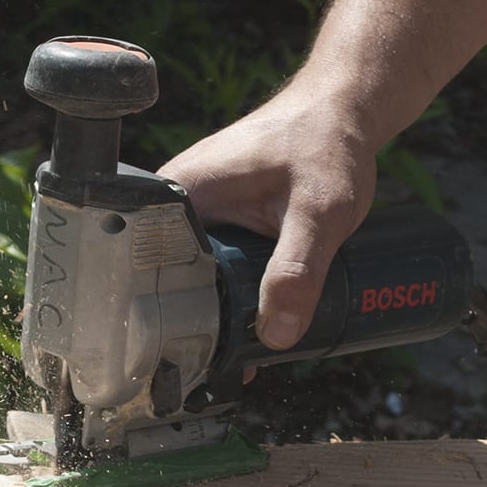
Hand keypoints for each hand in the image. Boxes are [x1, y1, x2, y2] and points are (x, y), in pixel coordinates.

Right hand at [158, 86, 376, 350]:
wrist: (344, 114)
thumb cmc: (327, 144)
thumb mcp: (320, 212)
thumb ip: (298, 271)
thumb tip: (276, 336)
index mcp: (175, 195)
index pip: (142, 269)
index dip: (155, 319)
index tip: (175, 360)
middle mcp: (170, 208)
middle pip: (159, 283)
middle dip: (182, 329)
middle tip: (202, 371)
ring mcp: (189, 220)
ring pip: (185, 283)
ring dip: (206, 318)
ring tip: (222, 361)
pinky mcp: (211, 229)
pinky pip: (206, 274)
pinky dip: (223, 302)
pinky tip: (239, 333)